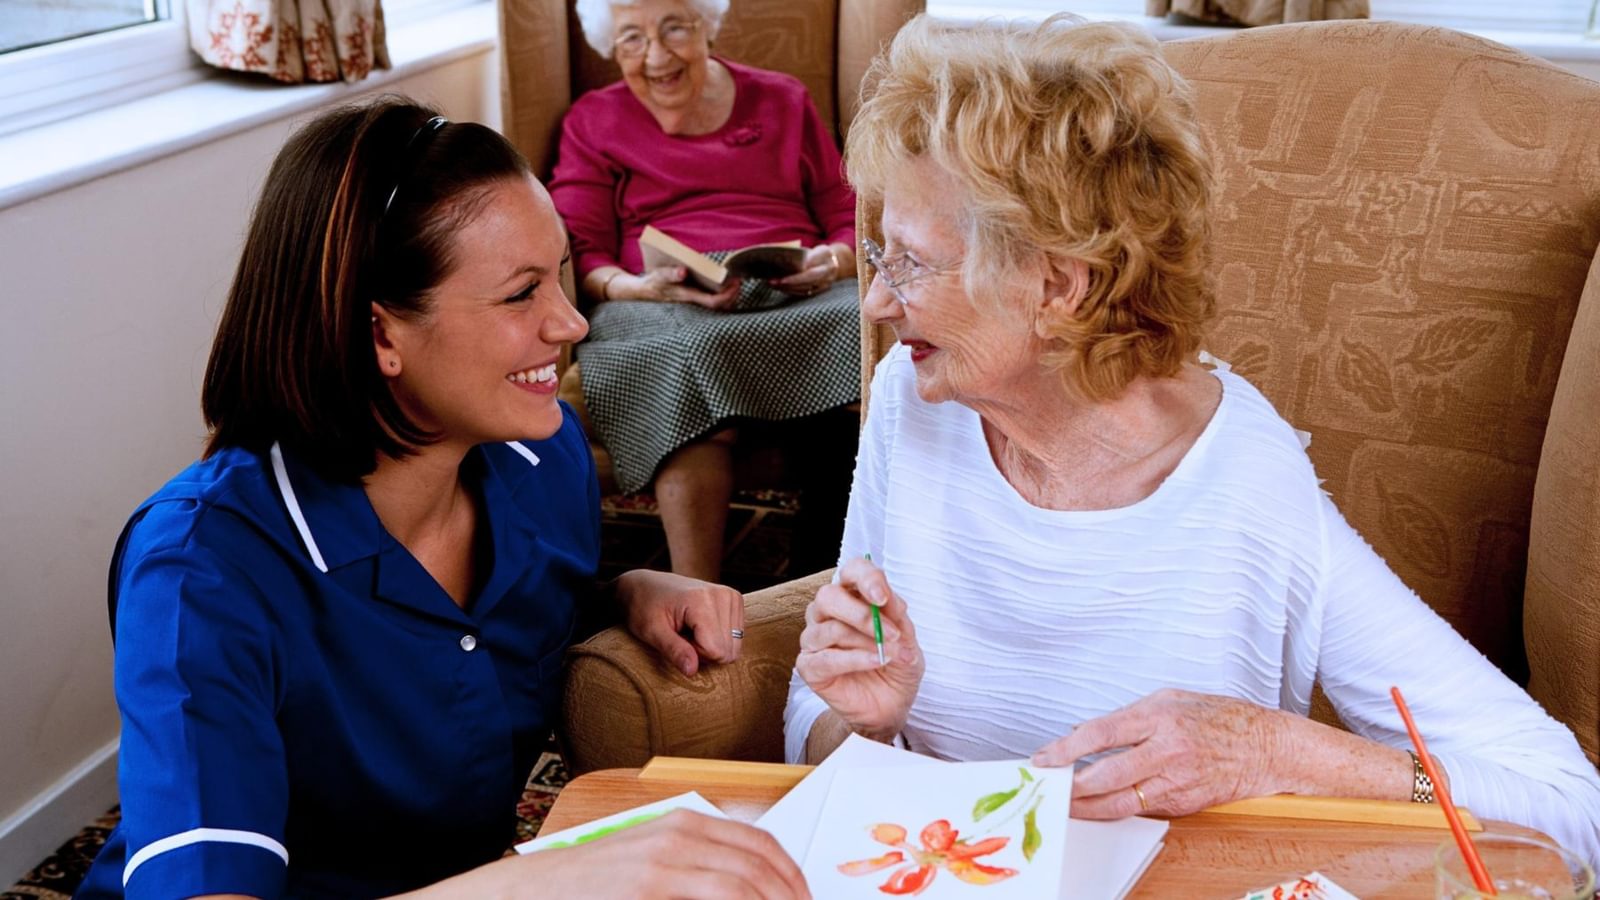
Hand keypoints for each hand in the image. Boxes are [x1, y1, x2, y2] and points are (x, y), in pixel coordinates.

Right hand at [410, 809, 809, 898]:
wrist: (527, 892)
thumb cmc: (588, 885)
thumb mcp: (647, 863)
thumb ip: (693, 868)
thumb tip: (746, 888)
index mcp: (683, 823)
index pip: (762, 843)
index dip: (793, 875)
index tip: (806, 898)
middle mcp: (679, 835)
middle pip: (762, 866)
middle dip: (791, 894)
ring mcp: (663, 862)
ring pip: (746, 886)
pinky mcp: (647, 887)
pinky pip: (718, 899)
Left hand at [615, 569, 743, 675]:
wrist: (646, 585)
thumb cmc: (644, 607)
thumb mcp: (651, 632)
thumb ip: (674, 650)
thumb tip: (692, 671)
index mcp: (702, 600)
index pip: (715, 650)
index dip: (694, 654)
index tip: (676, 639)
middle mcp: (723, 595)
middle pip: (727, 650)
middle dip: (704, 651)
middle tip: (682, 635)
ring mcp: (731, 596)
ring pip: (734, 646)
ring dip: (710, 645)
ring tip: (690, 629)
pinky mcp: (734, 600)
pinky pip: (736, 637)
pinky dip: (717, 637)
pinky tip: (700, 625)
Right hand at [625, 266, 741, 309]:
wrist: (643, 291)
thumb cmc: (653, 281)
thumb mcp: (659, 275)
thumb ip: (670, 273)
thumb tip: (683, 272)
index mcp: (688, 296)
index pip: (713, 302)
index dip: (727, 295)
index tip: (736, 283)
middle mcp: (693, 302)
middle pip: (720, 306)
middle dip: (733, 295)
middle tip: (739, 281)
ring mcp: (694, 302)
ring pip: (717, 306)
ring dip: (729, 296)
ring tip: (735, 283)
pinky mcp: (693, 299)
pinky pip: (712, 301)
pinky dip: (722, 295)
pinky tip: (724, 285)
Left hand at [768, 245, 838, 297]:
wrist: (836, 264)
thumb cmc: (824, 255)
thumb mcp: (821, 250)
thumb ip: (811, 256)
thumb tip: (799, 264)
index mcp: (826, 267)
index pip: (809, 275)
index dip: (795, 279)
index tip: (782, 280)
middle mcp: (826, 279)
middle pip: (804, 285)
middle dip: (787, 285)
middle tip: (771, 281)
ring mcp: (822, 287)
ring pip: (802, 291)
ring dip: (786, 289)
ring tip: (771, 284)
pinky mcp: (817, 292)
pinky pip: (802, 294)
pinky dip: (790, 291)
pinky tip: (780, 287)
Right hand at [793, 557, 923, 740]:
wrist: (892, 704)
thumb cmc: (897, 665)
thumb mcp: (907, 638)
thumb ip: (896, 616)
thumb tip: (888, 599)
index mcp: (852, 595)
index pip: (851, 571)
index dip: (866, 579)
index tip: (883, 597)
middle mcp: (827, 612)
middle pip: (828, 597)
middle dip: (862, 614)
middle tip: (891, 633)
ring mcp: (815, 639)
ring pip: (829, 629)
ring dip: (865, 642)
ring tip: (890, 654)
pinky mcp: (809, 666)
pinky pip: (825, 658)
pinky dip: (855, 660)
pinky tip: (876, 662)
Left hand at [1030, 688, 1281, 817]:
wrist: (1267, 747)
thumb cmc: (1221, 718)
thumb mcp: (1170, 699)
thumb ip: (1127, 716)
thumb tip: (1087, 731)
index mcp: (1159, 717)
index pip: (1100, 735)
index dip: (1066, 749)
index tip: (1045, 758)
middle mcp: (1167, 751)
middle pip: (1106, 775)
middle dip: (1071, 785)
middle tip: (1048, 788)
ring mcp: (1177, 780)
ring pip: (1121, 802)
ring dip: (1088, 806)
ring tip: (1065, 804)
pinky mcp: (1185, 803)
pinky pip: (1143, 809)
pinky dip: (1117, 809)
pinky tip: (1099, 807)